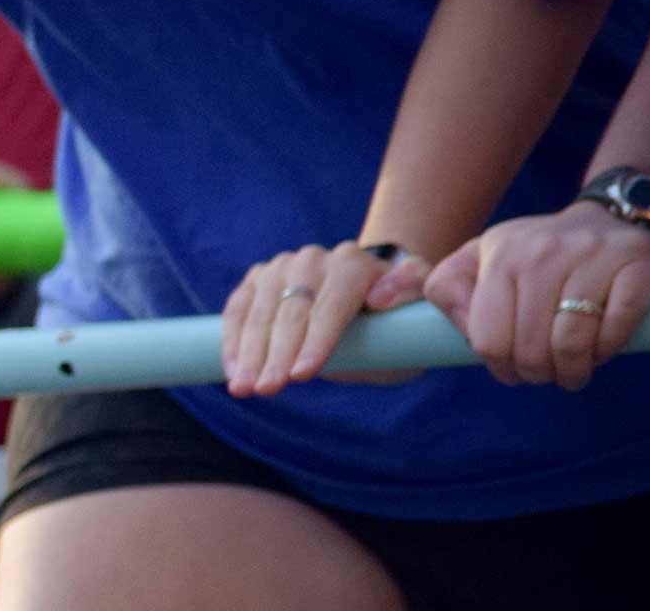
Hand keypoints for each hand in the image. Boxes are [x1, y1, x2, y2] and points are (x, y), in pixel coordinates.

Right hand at [218, 241, 433, 395]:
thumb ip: (410, 296)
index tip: (302, 376)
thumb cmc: (395, 319)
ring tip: (243, 388)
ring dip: (248, 353)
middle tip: (267, 390)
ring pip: (259, 312)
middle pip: (290, 311)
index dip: (315, 342)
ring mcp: (281, 267)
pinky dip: (233, 342)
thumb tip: (379, 298)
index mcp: (353, 265)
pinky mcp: (257, 279)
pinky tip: (233, 371)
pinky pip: (238, 310)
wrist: (371, 300)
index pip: (330, 306)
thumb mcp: (417, 314)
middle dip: (276, 355)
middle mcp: (314, 259)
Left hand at [424, 207, 649, 389]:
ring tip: (572, 373)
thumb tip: (462, 331)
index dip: (500, 367)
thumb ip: (448, 288)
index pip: (488, 338)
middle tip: (545, 375)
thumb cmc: (537, 252)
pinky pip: (616, 327)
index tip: (511, 371)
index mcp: (501, 255)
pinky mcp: (637, 265)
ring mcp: (594, 256)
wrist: (609, 218)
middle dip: (536, 374)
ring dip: (572, 371)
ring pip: (571, 343)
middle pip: (529, 347)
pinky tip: (600, 351)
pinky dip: (607, 350)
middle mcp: (544, 252)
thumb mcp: (482, 257)